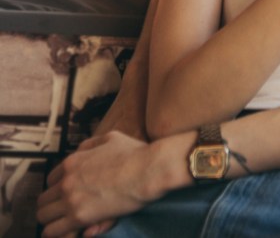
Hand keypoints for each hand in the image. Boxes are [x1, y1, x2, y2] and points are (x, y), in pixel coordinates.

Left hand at [37, 132, 163, 237]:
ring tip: (64, 225)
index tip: (69, 195)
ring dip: (52, 221)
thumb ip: (91, 144)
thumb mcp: (111, 138)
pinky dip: (57, 233)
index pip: (51, 180)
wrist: (149, 169)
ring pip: (43, 217)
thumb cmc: (136, 152)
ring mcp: (71, 199)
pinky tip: (69, 232)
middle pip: (43, 200)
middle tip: (65, 213)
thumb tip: (80, 152)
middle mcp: (66, 181)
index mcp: (72, 162)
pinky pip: (53, 231)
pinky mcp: (79, 217)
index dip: (59, 188)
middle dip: (52, 206)